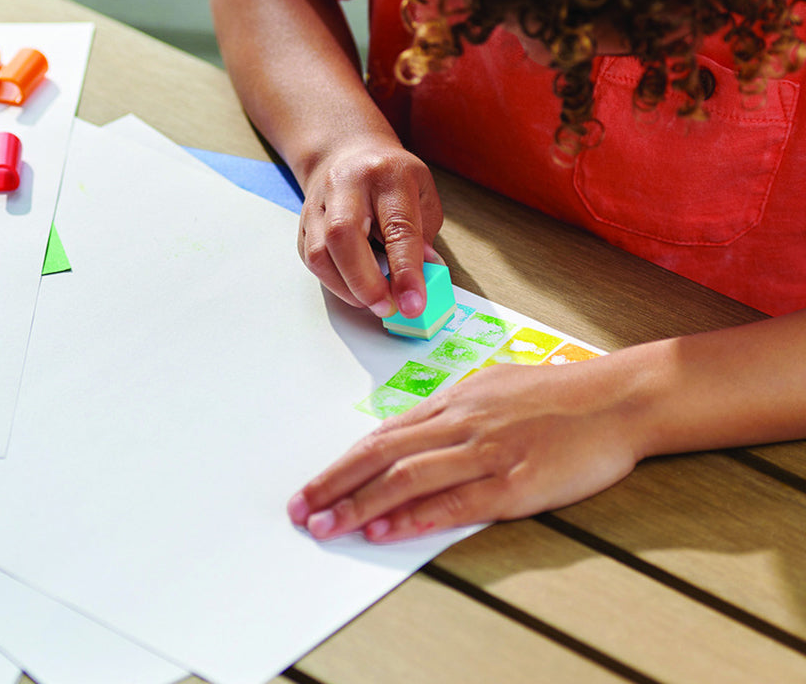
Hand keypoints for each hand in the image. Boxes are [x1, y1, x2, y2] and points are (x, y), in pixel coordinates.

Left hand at [288, 358, 642, 541]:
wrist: (616, 398)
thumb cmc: (556, 393)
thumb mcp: (492, 386)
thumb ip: (449, 410)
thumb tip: (409, 430)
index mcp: (454, 402)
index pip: (382, 435)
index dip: (341, 464)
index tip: (312, 486)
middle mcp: (461, 423)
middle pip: (382, 454)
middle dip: (335, 484)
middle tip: (300, 510)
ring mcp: (487, 452)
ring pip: (409, 477)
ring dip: (361, 504)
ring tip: (327, 526)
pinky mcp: (517, 483)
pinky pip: (458, 501)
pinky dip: (417, 516)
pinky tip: (388, 530)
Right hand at [297, 134, 443, 317]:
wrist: (348, 151)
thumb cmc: (391, 177)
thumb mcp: (423, 196)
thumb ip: (424, 238)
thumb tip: (422, 281)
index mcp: (387, 176)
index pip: (397, 227)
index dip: (406, 271)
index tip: (413, 304)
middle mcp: (346, 185)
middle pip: (344, 235)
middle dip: (366, 282)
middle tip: (386, 307)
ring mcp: (319, 202)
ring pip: (320, 251)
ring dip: (347, 287)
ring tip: (372, 301)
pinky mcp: (304, 222)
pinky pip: (311, 259)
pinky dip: (333, 282)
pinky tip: (353, 288)